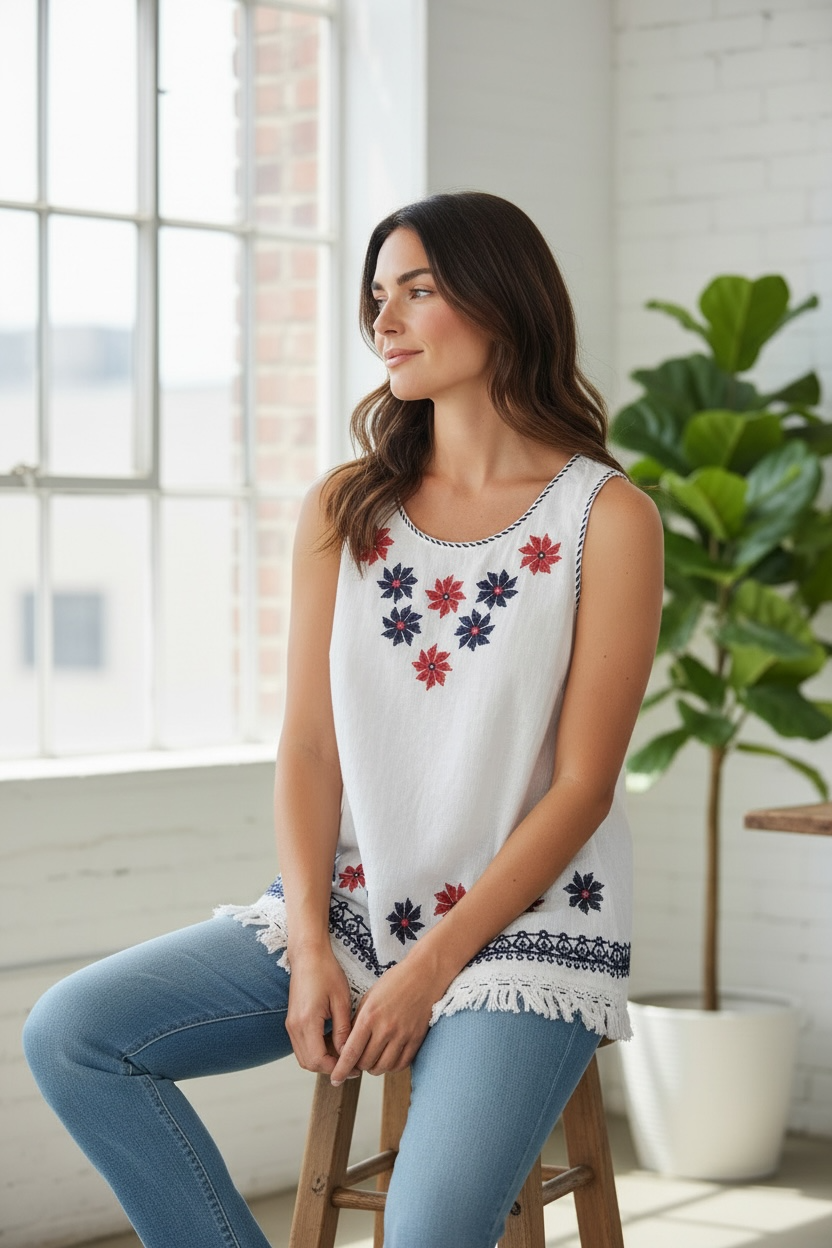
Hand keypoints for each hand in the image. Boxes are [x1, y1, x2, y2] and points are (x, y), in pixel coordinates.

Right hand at [285, 948, 352, 1076]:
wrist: (308, 955)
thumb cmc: (326, 972)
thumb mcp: (341, 1000)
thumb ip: (343, 1030)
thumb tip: (347, 1053)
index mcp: (307, 1022)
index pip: (318, 1060)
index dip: (336, 1068)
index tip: (354, 1068)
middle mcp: (294, 1027)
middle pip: (309, 1063)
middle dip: (329, 1068)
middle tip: (351, 1064)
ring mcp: (291, 1025)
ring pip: (304, 1057)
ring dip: (322, 1060)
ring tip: (343, 1053)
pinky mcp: (292, 1021)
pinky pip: (302, 1046)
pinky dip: (316, 1051)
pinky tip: (332, 1042)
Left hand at [329, 955, 438, 1084]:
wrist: (424, 975)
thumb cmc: (395, 982)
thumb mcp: (369, 997)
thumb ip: (358, 1021)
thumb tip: (348, 1044)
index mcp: (369, 1017)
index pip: (351, 1052)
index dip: (341, 1069)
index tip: (335, 1079)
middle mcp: (385, 1028)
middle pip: (366, 1063)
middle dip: (358, 1065)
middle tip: (358, 1059)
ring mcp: (402, 1035)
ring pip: (383, 1067)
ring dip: (375, 1067)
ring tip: (373, 1058)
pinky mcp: (416, 1039)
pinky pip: (401, 1064)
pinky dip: (392, 1066)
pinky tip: (388, 1057)